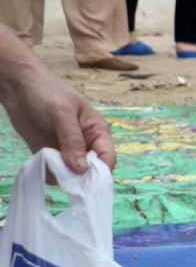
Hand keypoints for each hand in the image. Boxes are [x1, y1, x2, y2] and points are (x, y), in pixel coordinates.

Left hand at [0, 60, 114, 172]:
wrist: (17, 85)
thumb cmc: (46, 92)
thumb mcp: (61, 114)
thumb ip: (72, 141)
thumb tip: (82, 169)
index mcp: (96, 131)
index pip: (107, 157)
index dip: (100, 171)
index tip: (85, 181)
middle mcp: (85, 143)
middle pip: (91, 170)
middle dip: (79, 176)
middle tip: (63, 174)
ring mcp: (67, 150)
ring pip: (72, 174)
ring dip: (61, 176)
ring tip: (48, 165)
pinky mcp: (49, 154)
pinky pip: (54, 172)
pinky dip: (48, 174)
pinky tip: (41, 166)